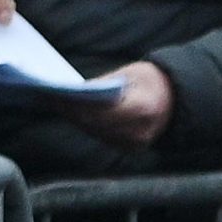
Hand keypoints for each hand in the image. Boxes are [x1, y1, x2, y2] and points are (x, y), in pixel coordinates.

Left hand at [57, 61, 175, 151]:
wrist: (177, 99)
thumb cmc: (151, 80)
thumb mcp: (130, 74)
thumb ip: (104, 84)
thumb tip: (73, 90)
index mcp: (143, 109)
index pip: (101, 110)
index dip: (75, 103)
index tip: (53, 93)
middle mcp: (139, 131)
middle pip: (94, 123)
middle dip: (68, 109)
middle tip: (43, 96)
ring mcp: (135, 143)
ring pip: (94, 131)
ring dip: (72, 117)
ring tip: (50, 102)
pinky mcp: (129, 147)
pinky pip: (100, 135)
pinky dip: (83, 123)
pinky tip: (66, 111)